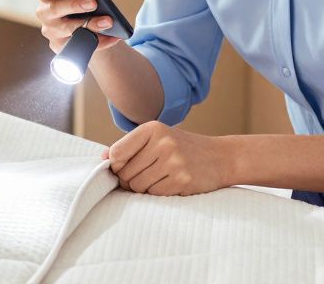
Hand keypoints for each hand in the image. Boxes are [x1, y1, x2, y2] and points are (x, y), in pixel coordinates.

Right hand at [25, 0, 121, 54]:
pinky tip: (113, 36)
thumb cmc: (78, 2)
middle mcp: (44, 12)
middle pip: (53, 8)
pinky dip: (100, 41)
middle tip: (92, 3)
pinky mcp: (62, 47)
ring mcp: (52, 32)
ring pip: (68, 30)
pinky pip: (81, 45)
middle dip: (73, 5)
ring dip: (91, 26)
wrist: (81, 28)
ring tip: (108, 22)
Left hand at [100, 121, 231, 196]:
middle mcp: (163, 143)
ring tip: (156, 179)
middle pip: (126, 173)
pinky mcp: (182, 180)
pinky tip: (168, 184)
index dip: (115, 165)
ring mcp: (174, 162)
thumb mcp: (158, 138)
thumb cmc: (182, 148)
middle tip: (143, 176)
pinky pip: (154, 194)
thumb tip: (102, 159)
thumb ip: (131, 146)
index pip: (116, 153)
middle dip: (128, 180)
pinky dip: (156, 193)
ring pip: (138, 186)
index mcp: (152, 128)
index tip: (122, 168)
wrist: (221, 157)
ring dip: (142, 188)